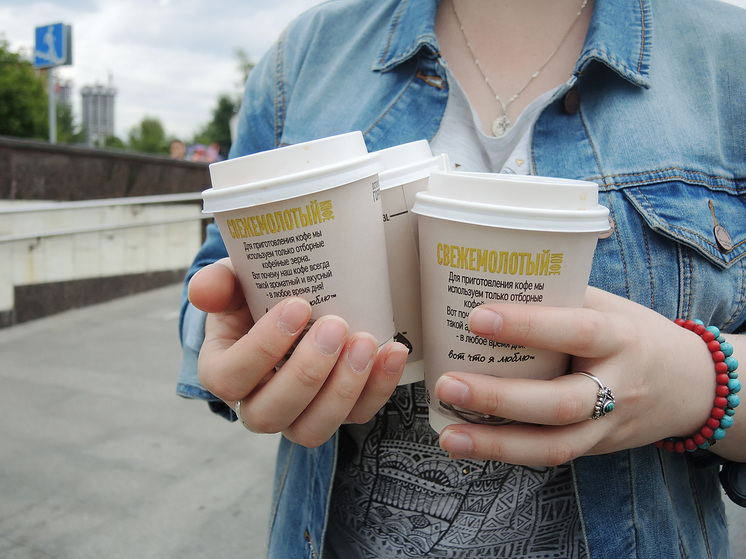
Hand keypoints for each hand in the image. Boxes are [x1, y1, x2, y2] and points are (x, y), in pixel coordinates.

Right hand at [188, 258, 408, 446]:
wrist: (288, 307)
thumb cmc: (255, 296)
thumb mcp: (234, 282)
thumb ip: (218, 282)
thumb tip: (203, 291)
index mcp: (223, 372)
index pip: (230, 377)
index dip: (262, 347)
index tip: (297, 305)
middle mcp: (255, 404)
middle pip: (271, 414)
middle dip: (307, 373)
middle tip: (335, 325)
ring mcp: (297, 415)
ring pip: (312, 429)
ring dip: (343, 389)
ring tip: (365, 342)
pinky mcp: (336, 414)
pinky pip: (357, 416)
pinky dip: (379, 387)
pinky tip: (393, 351)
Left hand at [436, 287, 730, 465]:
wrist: (690, 385)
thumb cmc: (635, 334)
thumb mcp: (609, 307)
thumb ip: (562, 298)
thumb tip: (492, 278)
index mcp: (621, 338)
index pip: (577, 331)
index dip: (528, 326)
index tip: (477, 317)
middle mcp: (618, 387)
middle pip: (560, 403)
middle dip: (500, 397)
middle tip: (447, 383)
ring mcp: (608, 426)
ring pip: (553, 446)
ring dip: (495, 444)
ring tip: (448, 435)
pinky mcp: (595, 449)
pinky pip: (549, 456)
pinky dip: (506, 452)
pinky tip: (467, 443)